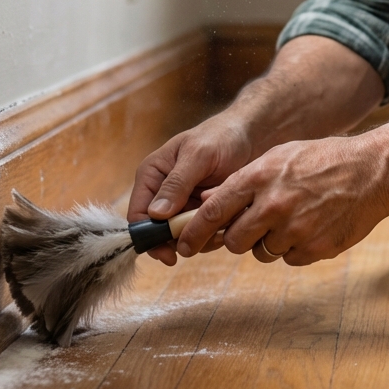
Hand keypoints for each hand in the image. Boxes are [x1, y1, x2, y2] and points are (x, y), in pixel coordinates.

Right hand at [127, 112, 252, 264]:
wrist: (250, 135)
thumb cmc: (220, 136)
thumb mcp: (198, 155)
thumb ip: (177, 183)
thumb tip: (155, 214)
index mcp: (152, 175)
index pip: (138, 215)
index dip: (149, 238)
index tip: (168, 254)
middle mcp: (163, 193)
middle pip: (160, 232)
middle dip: (181, 239)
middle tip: (205, 238)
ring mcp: (183, 203)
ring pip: (182, 236)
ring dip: (201, 236)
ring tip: (224, 224)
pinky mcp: (201, 210)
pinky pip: (202, 232)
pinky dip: (214, 232)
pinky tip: (230, 220)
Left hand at [174, 133, 388, 265]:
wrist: (371, 171)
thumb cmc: (323, 159)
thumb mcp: (279, 156)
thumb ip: (244, 180)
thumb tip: (207, 201)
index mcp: (260, 176)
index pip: (214, 211)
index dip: (193, 231)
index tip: (183, 244)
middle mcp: (273, 204)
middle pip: (234, 240)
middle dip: (238, 237)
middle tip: (252, 226)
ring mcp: (295, 229)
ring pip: (262, 252)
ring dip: (269, 241)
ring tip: (293, 217)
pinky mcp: (314, 248)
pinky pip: (289, 258)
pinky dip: (295, 247)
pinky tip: (311, 225)